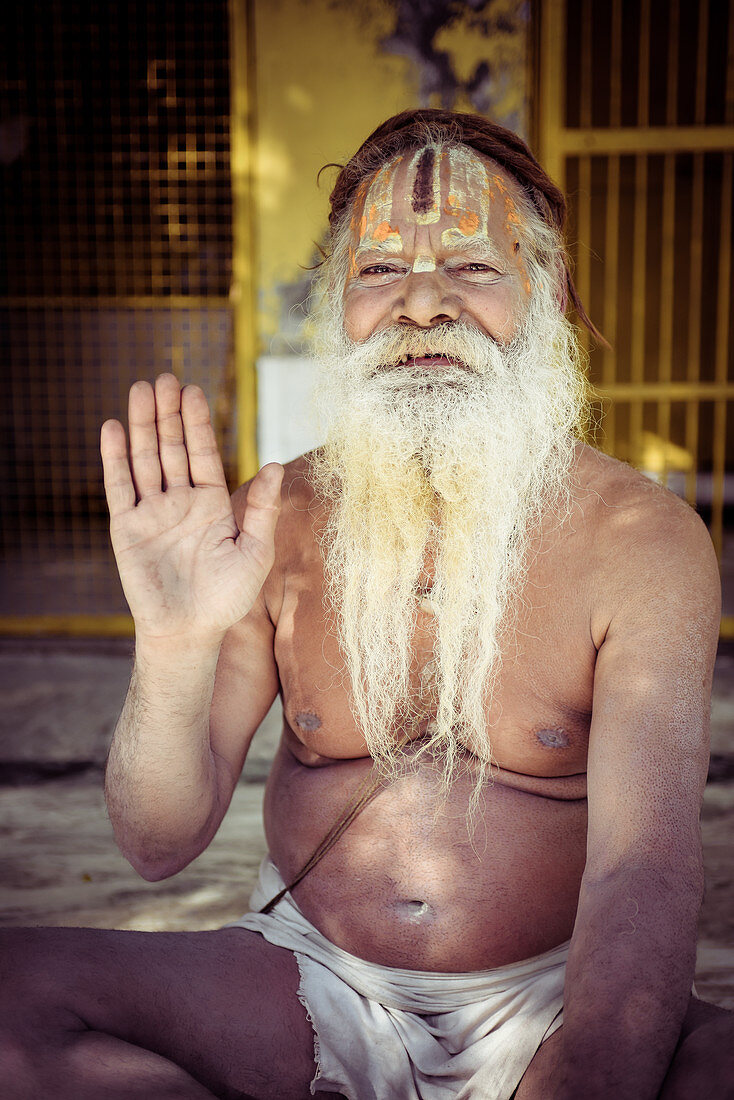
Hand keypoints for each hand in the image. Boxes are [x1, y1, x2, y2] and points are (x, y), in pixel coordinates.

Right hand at [100, 373, 282, 642]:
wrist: (188, 632)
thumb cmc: (227, 598)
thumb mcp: (254, 552)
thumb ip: (262, 509)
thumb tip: (275, 466)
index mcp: (212, 504)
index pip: (203, 453)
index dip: (197, 422)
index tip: (193, 390)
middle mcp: (181, 502)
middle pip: (173, 448)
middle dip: (168, 414)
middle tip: (164, 378)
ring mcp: (152, 512)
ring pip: (145, 459)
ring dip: (141, 426)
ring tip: (139, 390)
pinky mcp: (126, 527)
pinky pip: (119, 486)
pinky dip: (114, 458)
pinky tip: (112, 427)